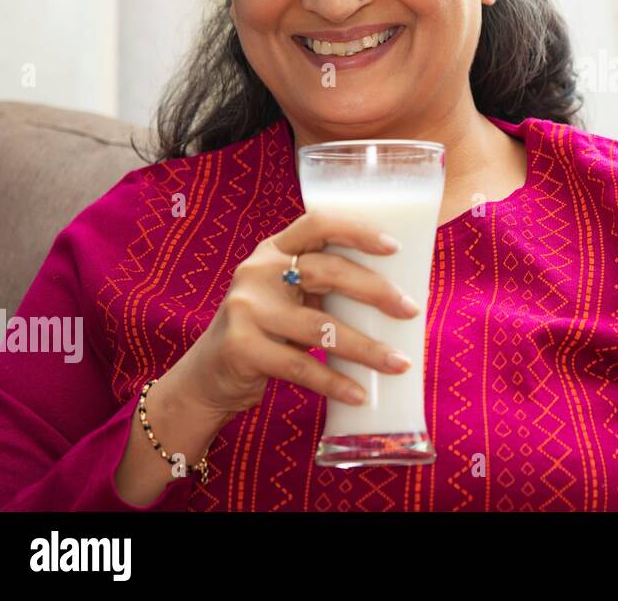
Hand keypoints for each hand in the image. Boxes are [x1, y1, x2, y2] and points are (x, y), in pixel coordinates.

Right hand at [162, 211, 419, 423]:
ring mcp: (246, 309)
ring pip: (320, 327)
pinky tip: (360, 394)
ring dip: (366, 348)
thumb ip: (325, 287)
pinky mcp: (241, 348)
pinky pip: (301, 366)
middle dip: (376, 291)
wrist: (206, 376)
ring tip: (399, 364)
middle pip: (328, 272)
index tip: (394, 247)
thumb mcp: (289, 297)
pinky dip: (335, 382)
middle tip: (411, 310)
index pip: (318, 223)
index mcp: (275, 250)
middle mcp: (258, 271)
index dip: (357, 230)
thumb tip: (399, 299)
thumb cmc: (266, 332)